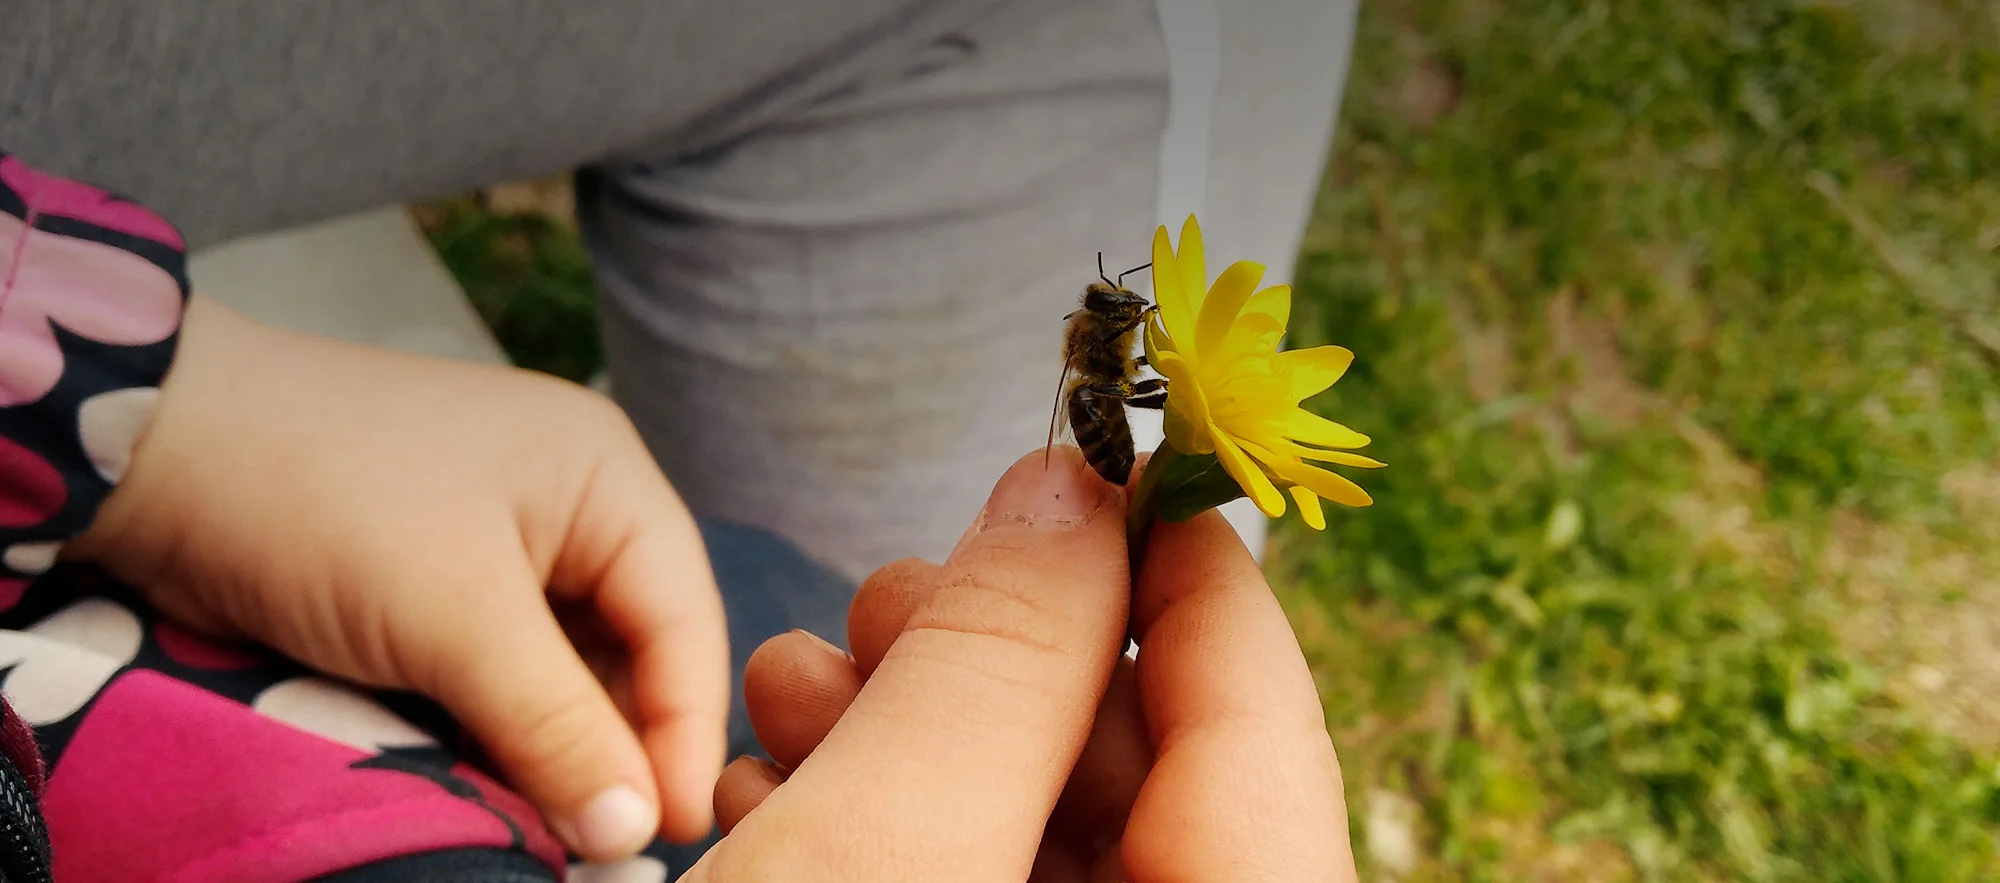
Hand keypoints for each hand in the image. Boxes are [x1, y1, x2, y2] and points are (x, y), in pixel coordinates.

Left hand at [66, 296, 727, 861]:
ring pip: (569, 666)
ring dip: (561, 743)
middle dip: (625, 744)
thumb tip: (636, 833)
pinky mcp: (440, 580)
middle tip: (613, 842)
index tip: (675, 830)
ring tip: (557, 821)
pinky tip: (500, 779)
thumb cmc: (321, 502)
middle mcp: (573, 502)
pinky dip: (505, 726)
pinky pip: (506, 668)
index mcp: (607, 474)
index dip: (687, 730)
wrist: (146, 451)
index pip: (684, 618)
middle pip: (636, 645)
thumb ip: (556, 726)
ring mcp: (505, 540)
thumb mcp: (452, 618)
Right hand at [688, 447, 1358, 879]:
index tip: (1119, 458)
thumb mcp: (881, 853)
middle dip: (995, 662)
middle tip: (884, 598)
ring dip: (906, 735)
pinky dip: (881, 825)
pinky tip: (775, 783)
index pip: (1266, 735)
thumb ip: (994, 667)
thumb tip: (1071, 493)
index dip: (1191, 572)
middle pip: (1138, 777)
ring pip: (1034, 829)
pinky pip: (968, 882)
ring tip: (792, 683)